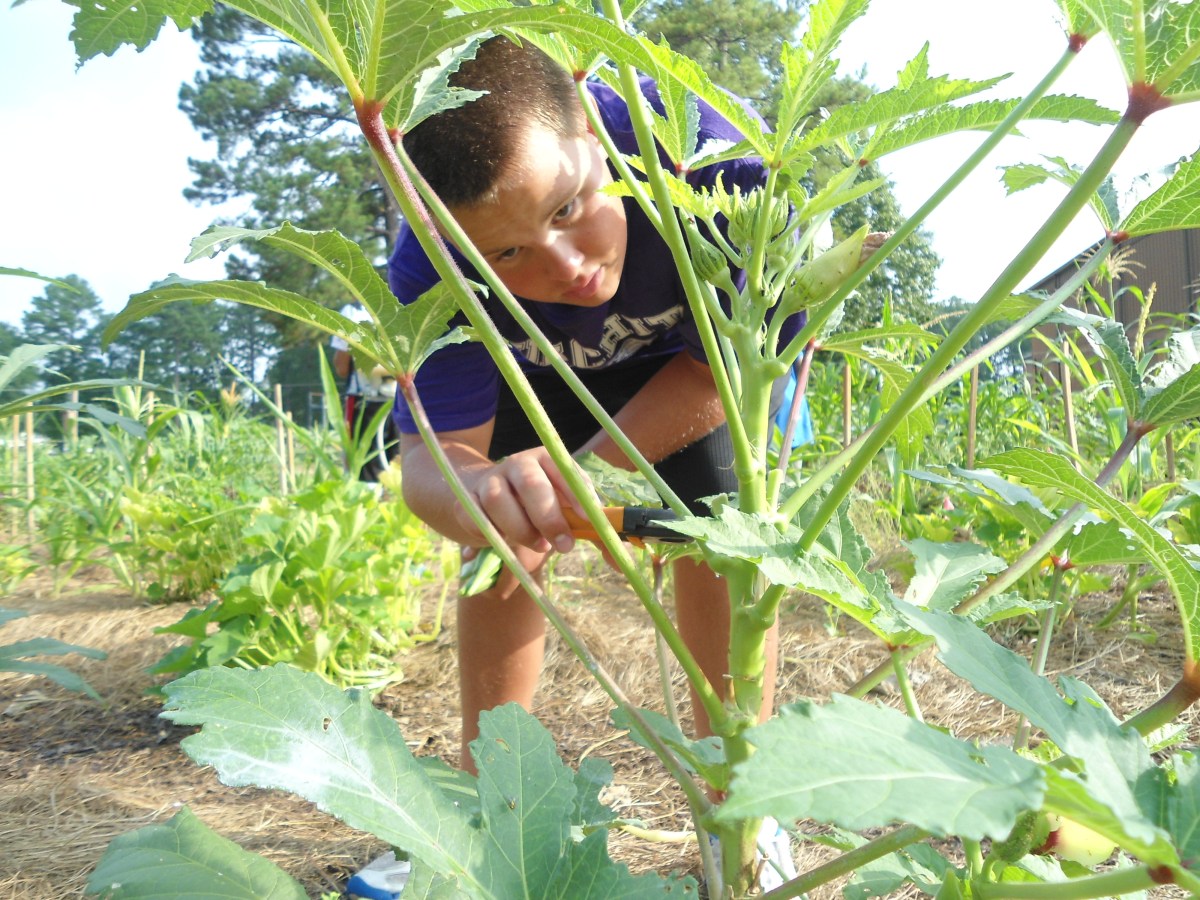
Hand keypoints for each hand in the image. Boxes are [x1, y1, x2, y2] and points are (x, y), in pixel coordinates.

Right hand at [457, 447, 587, 554]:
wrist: (490, 497)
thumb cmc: (537, 505)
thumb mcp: (563, 508)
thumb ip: (588, 526)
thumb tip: (615, 553)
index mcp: (545, 458)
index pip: (563, 469)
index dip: (576, 494)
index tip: (589, 520)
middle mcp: (517, 464)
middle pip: (530, 484)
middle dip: (549, 518)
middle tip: (564, 545)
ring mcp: (489, 481)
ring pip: (498, 501)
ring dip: (520, 530)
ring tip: (538, 546)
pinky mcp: (467, 500)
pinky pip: (473, 517)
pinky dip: (489, 534)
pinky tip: (505, 542)